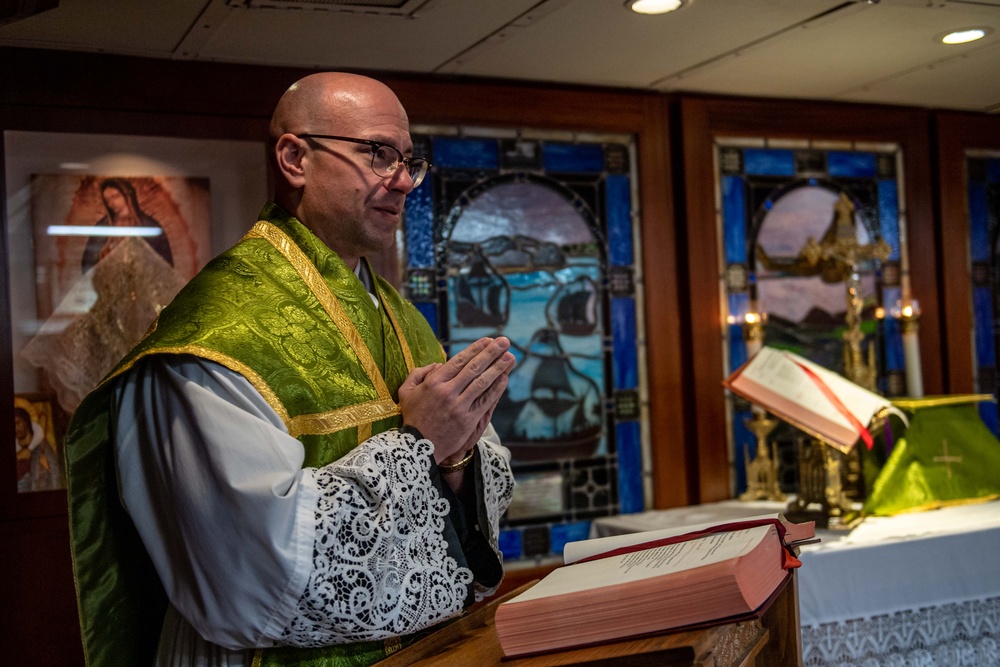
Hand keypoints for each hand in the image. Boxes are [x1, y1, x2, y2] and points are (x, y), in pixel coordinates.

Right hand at [398, 337, 514, 463]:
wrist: (418, 447)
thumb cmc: (413, 417)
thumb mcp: (406, 392)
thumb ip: (418, 373)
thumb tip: (437, 364)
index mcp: (433, 382)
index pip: (459, 361)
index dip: (475, 349)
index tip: (488, 340)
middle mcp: (447, 391)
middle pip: (474, 368)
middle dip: (491, 353)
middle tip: (504, 342)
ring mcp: (459, 406)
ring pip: (482, 382)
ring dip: (498, 368)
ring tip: (510, 357)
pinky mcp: (467, 420)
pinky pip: (485, 401)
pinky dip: (496, 389)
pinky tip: (505, 379)